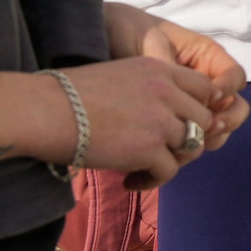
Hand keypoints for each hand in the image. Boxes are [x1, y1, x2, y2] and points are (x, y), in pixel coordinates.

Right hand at [60, 55, 219, 189]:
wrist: (46, 110)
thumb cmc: (68, 94)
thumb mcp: (119, 75)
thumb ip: (147, 88)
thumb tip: (155, 113)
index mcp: (160, 69)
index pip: (204, 88)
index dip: (196, 108)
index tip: (178, 123)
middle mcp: (168, 92)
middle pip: (204, 119)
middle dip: (189, 137)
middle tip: (163, 151)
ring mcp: (162, 120)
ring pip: (192, 146)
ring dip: (171, 161)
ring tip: (145, 169)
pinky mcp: (150, 148)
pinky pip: (169, 171)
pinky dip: (152, 181)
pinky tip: (130, 182)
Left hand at [105, 5, 249, 149]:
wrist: (101, 40)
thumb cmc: (131, 32)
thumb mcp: (152, 44)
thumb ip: (171, 68)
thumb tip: (183, 96)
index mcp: (206, 60)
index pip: (235, 77)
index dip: (228, 89)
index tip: (211, 97)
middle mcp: (203, 86)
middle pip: (233, 109)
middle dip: (225, 122)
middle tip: (208, 129)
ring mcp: (188, 107)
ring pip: (213, 131)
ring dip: (204, 142)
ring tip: (182, 148)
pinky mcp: (169, 125)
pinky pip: (185, 142)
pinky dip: (179, 153)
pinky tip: (161, 156)